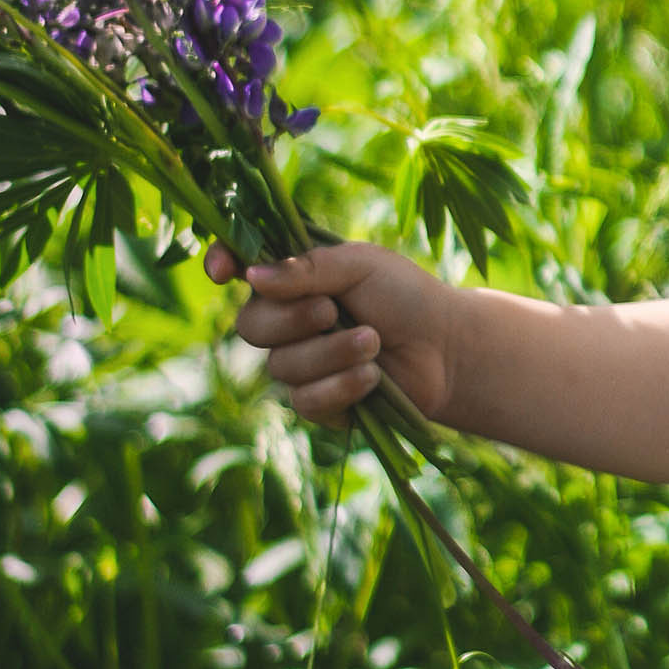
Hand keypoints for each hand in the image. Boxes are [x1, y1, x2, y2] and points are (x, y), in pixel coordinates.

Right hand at [207, 239, 459, 426]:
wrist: (446, 347)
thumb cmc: (405, 295)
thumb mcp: (361, 266)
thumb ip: (307, 268)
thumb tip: (251, 277)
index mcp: (293, 279)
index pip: (240, 267)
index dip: (222, 265)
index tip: (223, 271)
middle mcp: (287, 321)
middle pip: (251, 325)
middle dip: (292, 319)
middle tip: (332, 311)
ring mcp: (299, 364)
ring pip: (281, 366)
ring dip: (331, 353)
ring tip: (373, 341)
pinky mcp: (318, 403)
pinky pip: (305, 400)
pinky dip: (341, 385)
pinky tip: (373, 376)